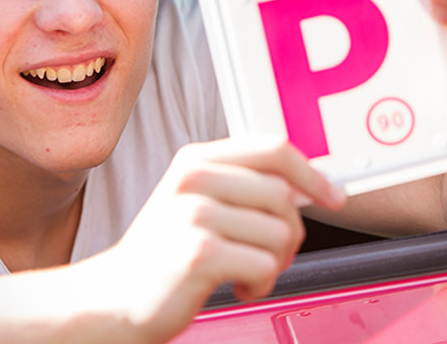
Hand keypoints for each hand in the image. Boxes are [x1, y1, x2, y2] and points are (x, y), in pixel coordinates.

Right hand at [84, 138, 345, 341]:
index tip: (332, 196)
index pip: (274, 148)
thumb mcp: (195, 201)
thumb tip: (311, 185)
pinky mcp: (200, 254)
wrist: (114, 298)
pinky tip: (235, 285)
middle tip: (269, 255)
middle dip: (291, 232)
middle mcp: (194, 180)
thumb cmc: (163, 254)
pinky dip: (261, 283)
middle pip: (284, 195)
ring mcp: (194, 216)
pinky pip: (266, 264)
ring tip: (243, 271)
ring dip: (275, 263)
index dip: (312, 173)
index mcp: (196, 159)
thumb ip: (243, 185)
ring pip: (281, 232)